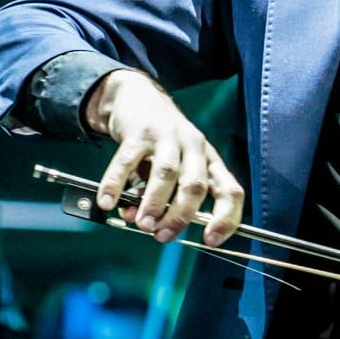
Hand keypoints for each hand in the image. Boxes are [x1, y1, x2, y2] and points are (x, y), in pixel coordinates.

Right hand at [85, 69, 243, 246]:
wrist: (139, 97)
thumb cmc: (163, 143)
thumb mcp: (177, 167)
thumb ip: (166, 198)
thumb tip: (148, 226)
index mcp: (210, 161)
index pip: (230, 191)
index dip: (225, 218)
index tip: (211, 240)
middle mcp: (194, 147)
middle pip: (195, 186)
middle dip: (179, 216)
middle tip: (161, 235)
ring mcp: (168, 136)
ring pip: (166, 174)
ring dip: (153, 203)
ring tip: (141, 223)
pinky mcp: (139, 131)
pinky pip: (127, 161)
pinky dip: (116, 184)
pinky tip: (108, 202)